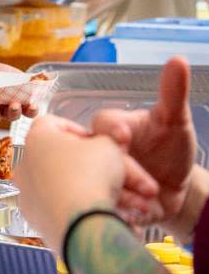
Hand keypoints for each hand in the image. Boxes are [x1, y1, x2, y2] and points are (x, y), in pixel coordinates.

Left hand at [0, 62, 40, 126]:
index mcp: (18, 103)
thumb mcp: (9, 73)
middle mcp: (6, 111)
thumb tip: (31, 80)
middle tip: (14, 104)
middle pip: (13, 116)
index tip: (33, 105)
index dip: (32, 110)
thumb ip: (18, 79)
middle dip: (14, 111)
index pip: (29, 111)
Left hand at [13, 114, 157, 256]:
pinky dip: (90, 211)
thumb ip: (105, 141)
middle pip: (70, 161)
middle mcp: (27, 165)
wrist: (80, 225)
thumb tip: (102, 148)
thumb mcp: (109, 147)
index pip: (56, 124)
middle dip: (105, 170)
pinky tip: (118, 217)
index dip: (83, 131)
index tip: (100, 142)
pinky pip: (68, 209)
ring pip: (73, 188)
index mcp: (36, 139)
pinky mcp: (39, 220)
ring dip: (107, 193)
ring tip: (136, 204)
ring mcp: (30, 194)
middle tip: (129, 178)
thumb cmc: (89, 178)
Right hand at [90, 56, 197, 233]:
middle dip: (119, 169)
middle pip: (95, 155)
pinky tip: (139, 214)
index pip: (103, 121)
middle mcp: (97, 150)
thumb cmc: (171, 149)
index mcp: (112, 127)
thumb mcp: (175, 122)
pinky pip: (101, 204)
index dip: (111, 129)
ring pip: (97, 182)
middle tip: (143, 182)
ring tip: (148, 200)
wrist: (175, 190)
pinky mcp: (100, 198)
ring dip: (122, 193)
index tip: (123, 137)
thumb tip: (178, 59)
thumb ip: (173, 92)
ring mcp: (97, 174)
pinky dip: (121, 211)